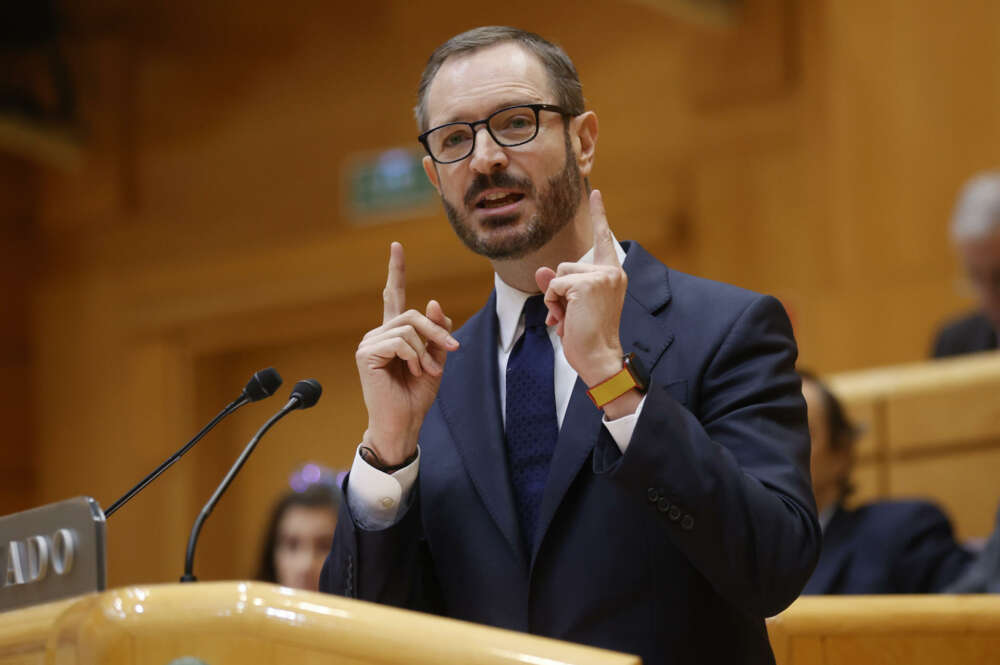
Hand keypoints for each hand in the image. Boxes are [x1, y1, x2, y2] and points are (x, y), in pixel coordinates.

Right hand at [356, 242, 458, 464]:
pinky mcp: (367, 353)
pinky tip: (413, 372)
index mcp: (393, 334)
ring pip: (408, 327)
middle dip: (436, 331)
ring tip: (425, 371)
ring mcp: (370, 343)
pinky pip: (400, 341)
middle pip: (413, 313)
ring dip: (426, 351)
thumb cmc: (416, 396)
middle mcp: (378, 334)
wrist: (404, 423)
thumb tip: (432, 302)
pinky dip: (414, 357)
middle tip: (450, 351)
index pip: (392, 296)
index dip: (395, 270)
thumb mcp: (436, 359)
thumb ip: (436, 332)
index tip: (396, 246)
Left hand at [535, 189, 626, 388]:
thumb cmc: (588, 336)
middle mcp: (611, 271)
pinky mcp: (588, 284)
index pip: (602, 239)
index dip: (599, 214)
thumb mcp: (570, 306)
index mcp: (612, 274)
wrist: (599, 357)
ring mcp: (601, 276)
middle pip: (565, 265)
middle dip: (560, 291)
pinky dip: (554, 303)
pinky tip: (567, 318)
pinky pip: (554, 285)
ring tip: (571, 317)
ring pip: (558, 275)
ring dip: (556, 299)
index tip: (595, 192)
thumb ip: (558, 285)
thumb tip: (541, 271)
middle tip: (573, 315)